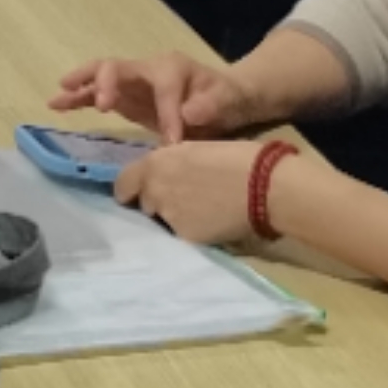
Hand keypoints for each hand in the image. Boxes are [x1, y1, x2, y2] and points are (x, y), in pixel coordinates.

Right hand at [49, 50, 250, 140]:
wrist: (224, 100)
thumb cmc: (225, 97)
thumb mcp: (227, 99)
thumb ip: (211, 104)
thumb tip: (189, 114)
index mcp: (171, 68)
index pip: (161, 87)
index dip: (166, 113)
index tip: (173, 142)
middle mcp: (146, 70)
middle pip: (116, 67)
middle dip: (106, 83)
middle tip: (102, 105)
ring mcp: (132, 84)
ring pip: (100, 78)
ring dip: (80, 87)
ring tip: (57, 99)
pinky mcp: (124, 99)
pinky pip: (97, 95)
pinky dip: (78, 99)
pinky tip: (57, 105)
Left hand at [117, 137, 289, 247]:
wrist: (265, 187)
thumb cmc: (238, 157)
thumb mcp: (196, 149)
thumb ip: (172, 162)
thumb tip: (166, 171)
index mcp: (155, 163)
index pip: (123, 184)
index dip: (130, 190)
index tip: (136, 194)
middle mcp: (155, 191)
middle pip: (145, 203)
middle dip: (157, 203)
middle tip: (182, 199)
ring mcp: (169, 217)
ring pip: (163, 220)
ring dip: (173, 217)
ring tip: (199, 212)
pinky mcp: (186, 238)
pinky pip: (182, 235)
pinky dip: (192, 231)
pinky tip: (211, 223)